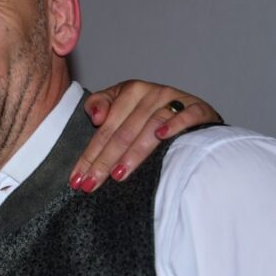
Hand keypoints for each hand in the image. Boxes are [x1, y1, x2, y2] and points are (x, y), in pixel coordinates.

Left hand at [70, 80, 222, 192]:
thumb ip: (101, 105)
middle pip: (123, 133)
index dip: (90, 155)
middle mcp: (151, 93)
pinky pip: (186, 115)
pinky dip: (175, 125)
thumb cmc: (150, 109)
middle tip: (92, 184)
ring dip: (133, 153)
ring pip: (150, 128)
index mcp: (129, 91)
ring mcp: (175, 100)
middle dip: (104, 161)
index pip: (105, 129)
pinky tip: (162, 136)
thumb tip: (96, 118)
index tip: (78, 179)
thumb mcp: (122, 102)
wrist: (193, 108)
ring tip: (118, 175)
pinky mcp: (197, 107)